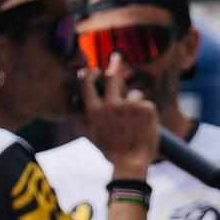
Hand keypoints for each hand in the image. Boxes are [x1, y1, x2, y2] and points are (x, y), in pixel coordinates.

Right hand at [80, 66, 162, 181]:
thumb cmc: (110, 150)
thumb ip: (82, 119)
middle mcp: (111, 104)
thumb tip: (73, 109)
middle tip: (117, 57)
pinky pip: (146, 104)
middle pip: (113, 77)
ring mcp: (130, 105)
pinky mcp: (147, 108)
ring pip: (134, 94)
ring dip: (135, 102)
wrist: (131, 162)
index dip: (90, 74)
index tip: (93, 69)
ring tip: (135, 121)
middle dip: (115, 64)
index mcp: (94, 110)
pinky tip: (144, 126)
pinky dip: (146, 113)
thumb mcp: (90, 134)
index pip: (88, 84)